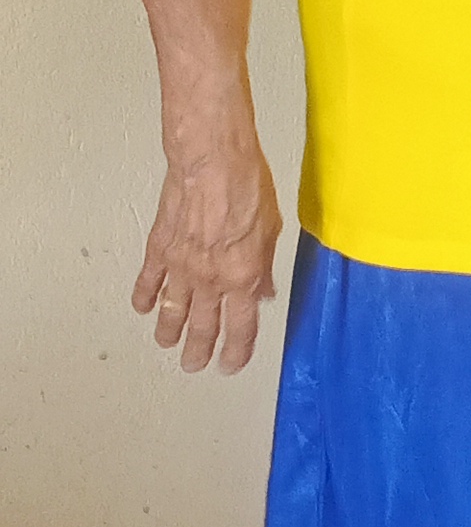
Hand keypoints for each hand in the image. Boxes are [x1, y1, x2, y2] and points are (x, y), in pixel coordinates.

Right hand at [132, 125, 281, 373]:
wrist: (212, 161)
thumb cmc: (247, 187)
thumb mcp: (272, 230)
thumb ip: (265, 267)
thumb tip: (263, 291)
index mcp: (243, 278)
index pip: (239, 329)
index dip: (235, 352)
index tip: (230, 365)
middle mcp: (210, 280)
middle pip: (201, 328)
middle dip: (197, 352)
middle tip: (193, 365)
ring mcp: (181, 267)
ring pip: (171, 312)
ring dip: (168, 332)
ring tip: (167, 343)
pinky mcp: (159, 249)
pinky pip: (148, 282)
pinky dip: (145, 297)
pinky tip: (144, 307)